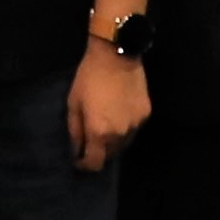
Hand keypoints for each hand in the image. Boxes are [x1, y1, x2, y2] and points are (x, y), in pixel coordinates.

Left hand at [68, 46, 149, 168]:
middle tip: (91, 138)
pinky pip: (133, 128)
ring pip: (123, 143)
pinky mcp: (145, 114)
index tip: (79, 159)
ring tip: (105, 124)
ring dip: (113, 140)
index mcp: (99, 132)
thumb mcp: (74, 103)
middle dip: (99, 151)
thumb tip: (76, 150)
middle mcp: (120, 134)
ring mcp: (135, 125)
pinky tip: (118, 112)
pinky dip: (125, 126)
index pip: (95, 163)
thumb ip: (75, 130)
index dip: (85, 165)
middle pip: (110, 155)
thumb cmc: (89, 77)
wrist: (116, 54)